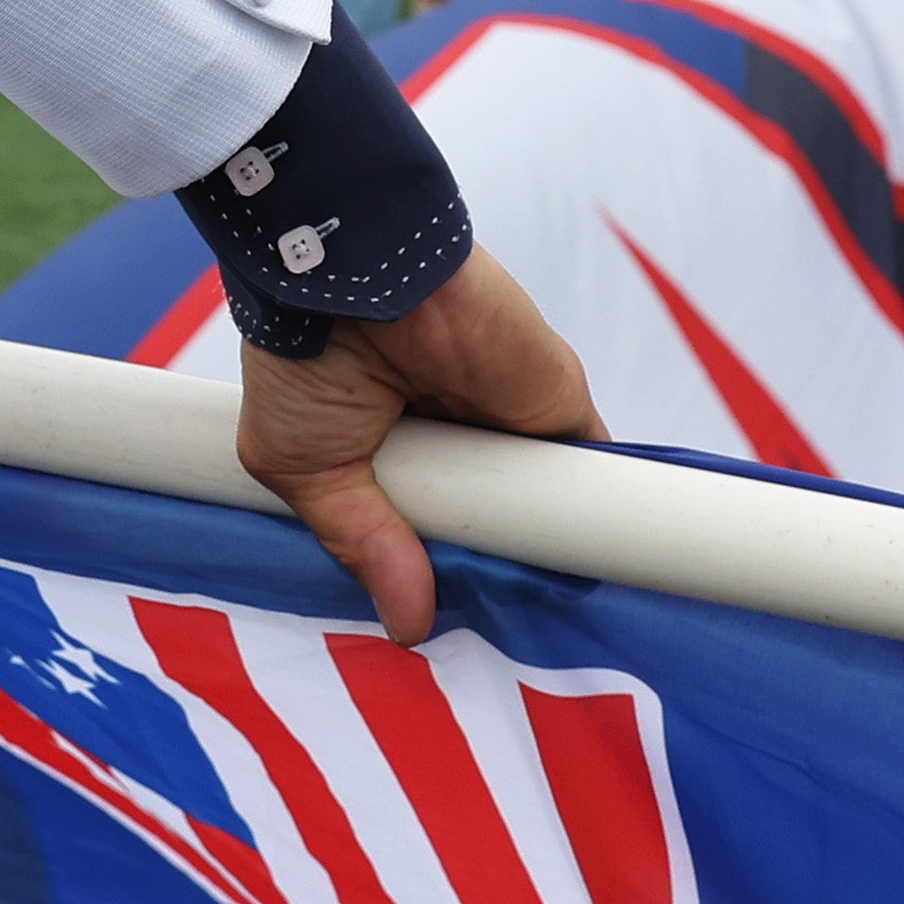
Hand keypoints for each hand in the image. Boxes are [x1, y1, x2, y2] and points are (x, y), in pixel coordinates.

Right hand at [234, 251, 601, 645]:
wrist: (360, 270)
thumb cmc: (308, 353)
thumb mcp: (309, 467)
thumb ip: (363, 545)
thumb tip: (407, 625)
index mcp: (391, 449)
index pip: (426, 528)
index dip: (433, 570)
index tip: (438, 618)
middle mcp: (454, 438)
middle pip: (489, 524)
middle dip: (490, 571)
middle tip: (492, 632)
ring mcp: (505, 423)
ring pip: (539, 507)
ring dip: (541, 552)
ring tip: (542, 621)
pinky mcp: (555, 407)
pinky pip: (589, 473)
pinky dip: (595, 515)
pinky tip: (595, 569)